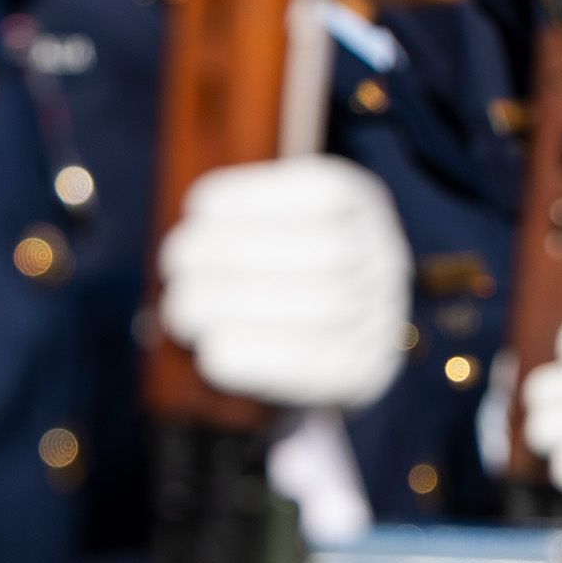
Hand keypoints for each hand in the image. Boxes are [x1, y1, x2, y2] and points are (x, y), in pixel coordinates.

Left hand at [158, 158, 411, 407]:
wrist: (323, 343)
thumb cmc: (275, 270)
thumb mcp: (269, 221)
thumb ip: (242, 216)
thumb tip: (196, 224)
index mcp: (364, 209)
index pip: (329, 192)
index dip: (258, 196)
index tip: (197, 207)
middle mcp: (386, 261)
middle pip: (325, 250)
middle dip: (237, 253)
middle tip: (175, 263)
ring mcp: (383, 318)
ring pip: (325, 304)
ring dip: (240, 306)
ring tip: (182, 308)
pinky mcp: (365, 371)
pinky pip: (318, 364)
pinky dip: (258, 356)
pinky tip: (212, 350)